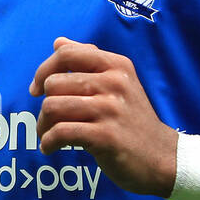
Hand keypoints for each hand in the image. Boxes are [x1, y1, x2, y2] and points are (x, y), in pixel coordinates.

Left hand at [29, 36, 178, 196]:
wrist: (163, 158)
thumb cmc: (133, 120)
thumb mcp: (119, 83)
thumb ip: (88, 61)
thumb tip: (58, 42)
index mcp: (116, 65)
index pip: (67, 53)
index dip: (43, 69)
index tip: (36, 89)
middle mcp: (114, 82)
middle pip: (54, 83)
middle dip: (43, 105)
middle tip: (48, 121)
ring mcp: (111, 109)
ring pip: (53, 107)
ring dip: (43, 126)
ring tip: (49, 136)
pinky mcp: (106, 136)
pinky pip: (61, 132)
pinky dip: (48, 142)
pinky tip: (51, 148)